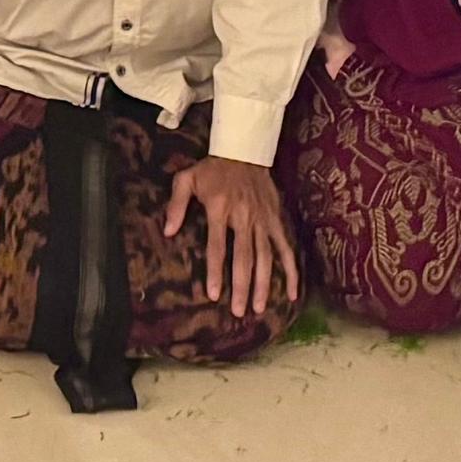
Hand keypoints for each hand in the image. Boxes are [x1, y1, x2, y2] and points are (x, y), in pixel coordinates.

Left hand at [163, 153, 296, 322]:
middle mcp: (243, 217)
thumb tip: (167, 232)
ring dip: (263, 284)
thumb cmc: (212, 168)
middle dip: (241, 286)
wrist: (244, 150)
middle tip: (238, 311)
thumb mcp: (187, 178)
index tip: (214, 295)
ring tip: (259, 308)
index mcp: (220, 209)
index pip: (217, 246)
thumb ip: (176, 205)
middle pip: (244, 257)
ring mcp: (262, 220)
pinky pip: (285, 248)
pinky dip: (291, 270)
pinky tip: (292, 293)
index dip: (215, 271)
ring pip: (265, 257)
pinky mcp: (275, 220)